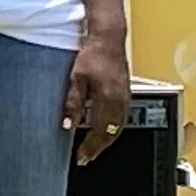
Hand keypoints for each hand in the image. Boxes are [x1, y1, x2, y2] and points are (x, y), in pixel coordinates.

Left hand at [63, 31, 133, 164]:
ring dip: (108, 140)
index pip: (102, 132)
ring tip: (94, 148)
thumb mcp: (76, 78)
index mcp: (110, 99)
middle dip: (100, 147)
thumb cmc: (92, 54)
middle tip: (87, 157)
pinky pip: (123, 118)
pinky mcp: (126, 93)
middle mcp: (122, 101)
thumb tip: (68, 124)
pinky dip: (114, 129)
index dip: (91, 147)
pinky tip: (104, 130)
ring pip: (120, 127)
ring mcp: (126, 97)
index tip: (82, 157)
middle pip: (113, 133)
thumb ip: (73, 103)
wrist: (108, 38)